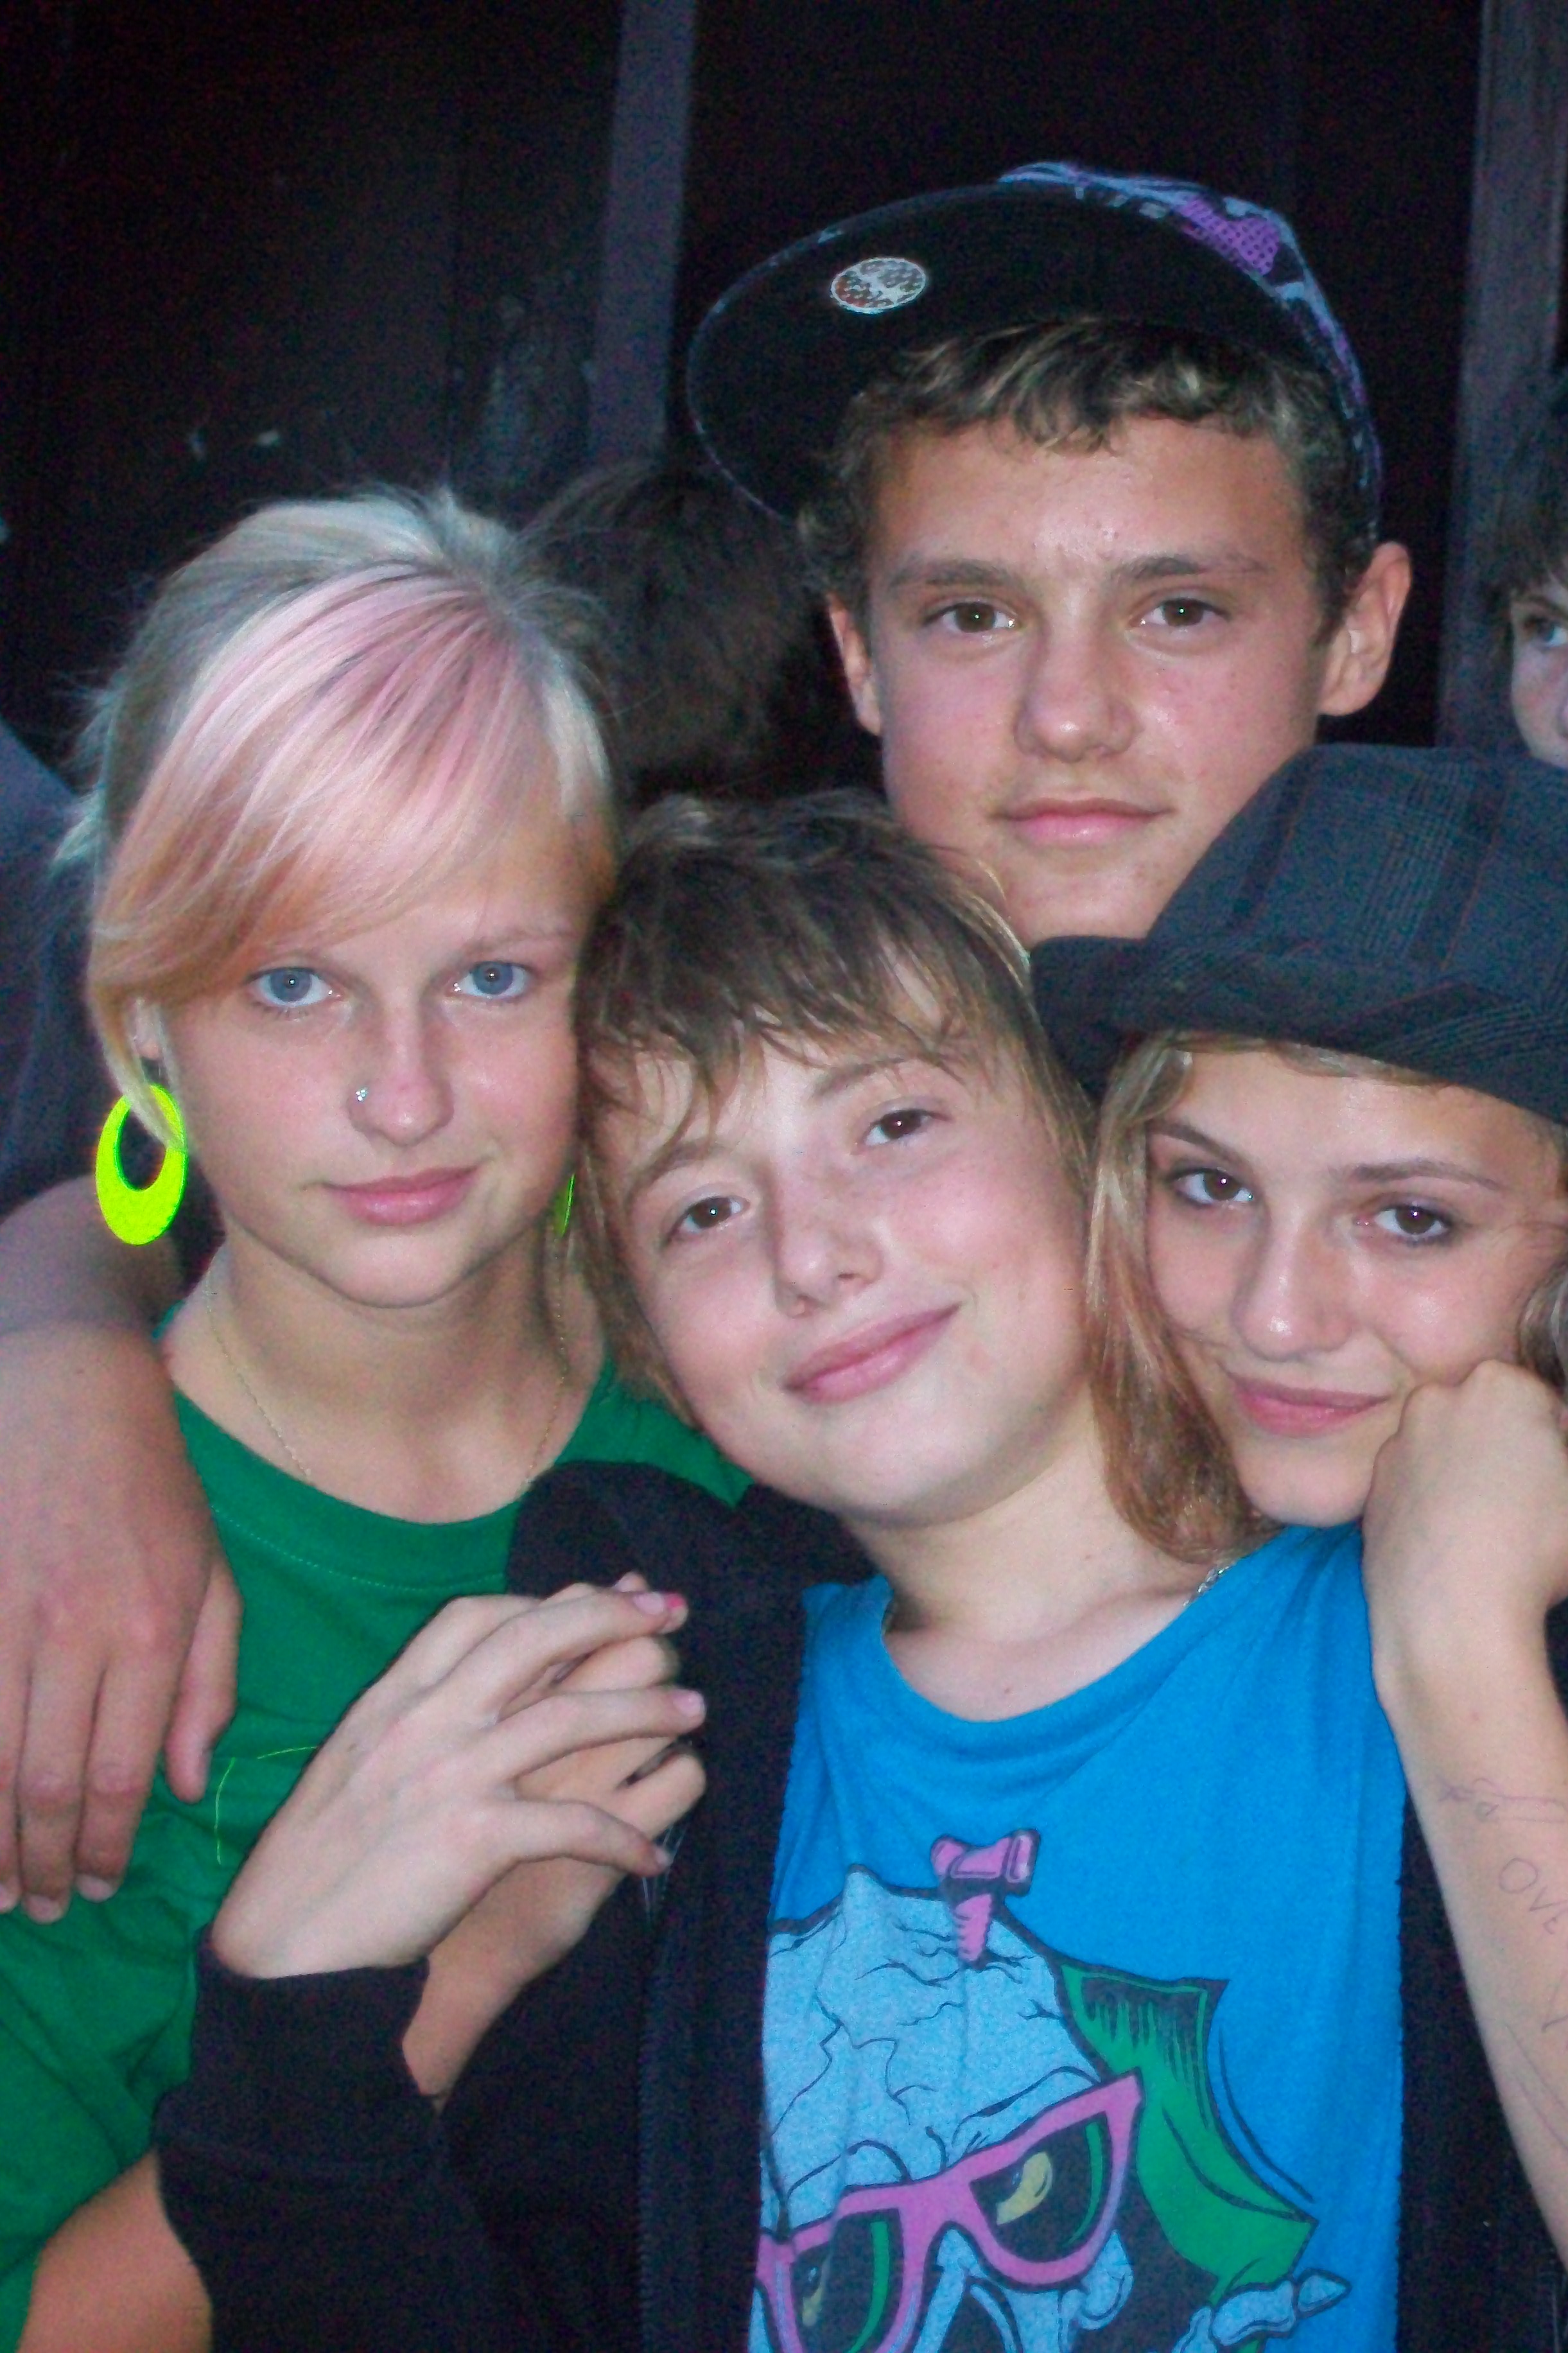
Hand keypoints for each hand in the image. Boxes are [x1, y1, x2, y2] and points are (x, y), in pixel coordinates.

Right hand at [0, 1321, 236, 1919]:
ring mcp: (4, 1614)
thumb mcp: (213, 1577)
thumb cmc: (153, 1490)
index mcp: (150, 1629)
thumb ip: (208, 1685)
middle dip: (38, 1861)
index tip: (94, 1886)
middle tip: (37, 1909)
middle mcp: (74, 1630)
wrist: (68, 1395)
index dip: (103, 1844)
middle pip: (46, 1780)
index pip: (120, 1772)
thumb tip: (186, 1785)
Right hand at [212, 1585, 703, 1980]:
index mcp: (392, 1698)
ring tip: (695, 1711)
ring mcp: (449, 1774)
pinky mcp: (473, 1839)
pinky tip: (653, 1853)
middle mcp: (424, 1720)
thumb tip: (481, 1682)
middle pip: (536, 1636)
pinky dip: (623, 1836)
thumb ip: (414, 1716)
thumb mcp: (356, 1762)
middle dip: (614, 1616)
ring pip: (571, 1716)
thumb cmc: (320, 1863)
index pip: (478, 1613)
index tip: (604, 1597)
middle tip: (673, 1613)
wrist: (283, 1949)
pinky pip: (575, 1823)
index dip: (549, 1598)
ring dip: (645, 1710)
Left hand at [1363, 1360, 1567, 1679]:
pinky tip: (1453, 1547)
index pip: (1542, 1405)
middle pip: (1486, 1422)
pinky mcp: (1372, 1490)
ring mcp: (1396, 1446)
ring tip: (1489, 1534)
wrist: (1450, 1613)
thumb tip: (1553, 1453)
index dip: (1557, 1447)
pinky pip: (1414, 1490)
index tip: (1557, 1483)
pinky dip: (1433, 1508)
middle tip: (1525, 1507)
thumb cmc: (1533, 1547)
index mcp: (1498, 1385)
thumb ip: (1564, 1452)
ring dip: (1467, 1480)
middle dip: (1507, 1454)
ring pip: (1446, 1455)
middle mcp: (1435, 1401)